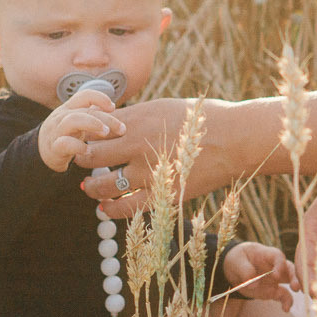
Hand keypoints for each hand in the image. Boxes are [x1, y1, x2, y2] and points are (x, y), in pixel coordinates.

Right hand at [36, 86, 124, 172]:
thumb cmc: (65, 134)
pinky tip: (88, 151)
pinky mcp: (53, 148)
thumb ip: (92, 113)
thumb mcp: (78, 120)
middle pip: (84, 110)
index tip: (113, 108)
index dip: (100, 98)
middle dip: (106, 118)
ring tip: (105, 132)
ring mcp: (56, 131)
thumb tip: (112, 106)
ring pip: (72, 120)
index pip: (84, 95)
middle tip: (122, 129)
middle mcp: (62, 116)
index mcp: (69, 108)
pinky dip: (78, 146)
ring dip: (92, 124)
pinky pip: (64, 143)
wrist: (41, 153)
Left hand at [78, 98, 214, 211]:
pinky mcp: (161, 194)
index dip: (85, 135)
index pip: (94, 129)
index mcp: (138, 119)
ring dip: (92, 186)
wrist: (233, 139)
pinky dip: (110, 209)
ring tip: (90, 186)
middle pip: (91, 155)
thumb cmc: (200, 119)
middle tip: (82, 162)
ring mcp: (148, 172)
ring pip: (103, 184)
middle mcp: (137, 144)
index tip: (86, 139)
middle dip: (82, 159)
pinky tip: (105, 207)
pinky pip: (126, 208)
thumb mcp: (162, 107)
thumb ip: (134, 117)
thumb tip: (109, 123)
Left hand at [221, 242, 298, 308]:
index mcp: (268, 255)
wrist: (236, 269)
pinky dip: (286, 302)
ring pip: (291, 282)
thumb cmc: (239, 259)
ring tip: (291, 300)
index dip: (279, 265)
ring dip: (294, 290)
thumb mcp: (237, 262)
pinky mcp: (274, 290)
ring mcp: (277, 279)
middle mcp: (276, 266)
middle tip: (295, 287)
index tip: (276, 275)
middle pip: (290, 269)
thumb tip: (254, 284)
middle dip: (295, 277)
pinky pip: (283, 295)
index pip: (278, 257)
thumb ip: (245, 270)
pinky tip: (285, 309)